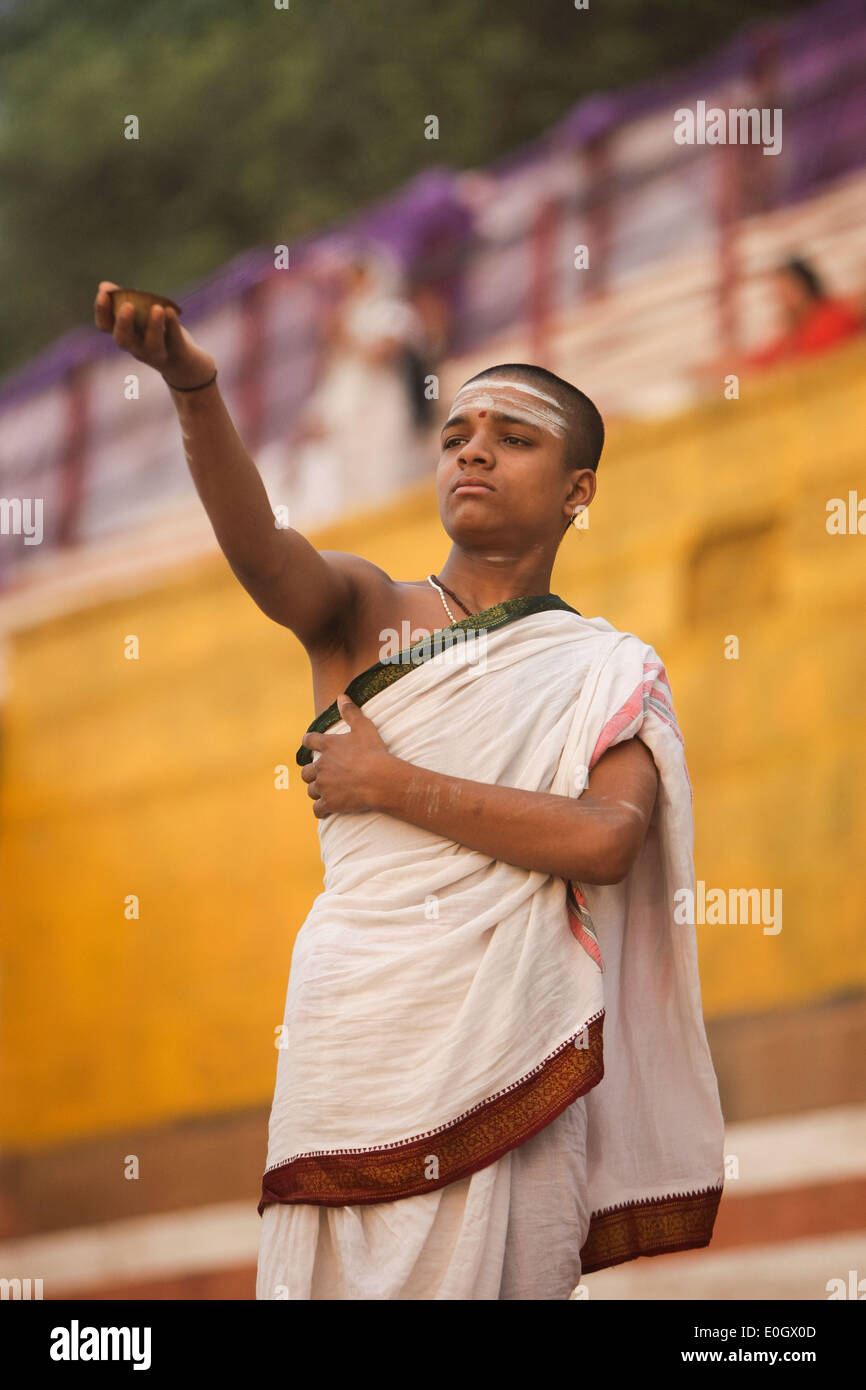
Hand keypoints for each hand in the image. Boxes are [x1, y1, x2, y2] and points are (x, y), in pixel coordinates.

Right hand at [93, 280, 216, 388]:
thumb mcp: (139, 317)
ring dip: (154, 327)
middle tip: (127, 306)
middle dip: (124, 324)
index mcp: (125, 335)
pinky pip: (175, 340)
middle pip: (124, 340)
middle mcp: (137, 347)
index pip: (105, 326)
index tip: (104, 293)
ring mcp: (157, 353)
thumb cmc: (156, 333)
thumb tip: (104, 286)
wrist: (184, 364)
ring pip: (153, 345)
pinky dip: (173, 326)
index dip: (102, 311)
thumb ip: (123, 300)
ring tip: (157, 308)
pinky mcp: (178, 353)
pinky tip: (171, 311)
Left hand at [300, 694, 393, 817]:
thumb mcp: (364, 727)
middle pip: (306, 771)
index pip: (309, 741)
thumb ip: (350, 712)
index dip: (309, 742)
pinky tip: (327, 809)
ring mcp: (324, 786)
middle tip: (322, 774)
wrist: (380, 779)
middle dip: (312, 773)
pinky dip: (321, 810)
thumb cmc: (373, 752)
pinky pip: (318, 809)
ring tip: (327, 791)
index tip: (311, 744)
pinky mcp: (330, 803)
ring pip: (311, 790)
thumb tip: (341, 696)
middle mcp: (321, 766)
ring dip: (317, 791)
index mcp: (328, 747)